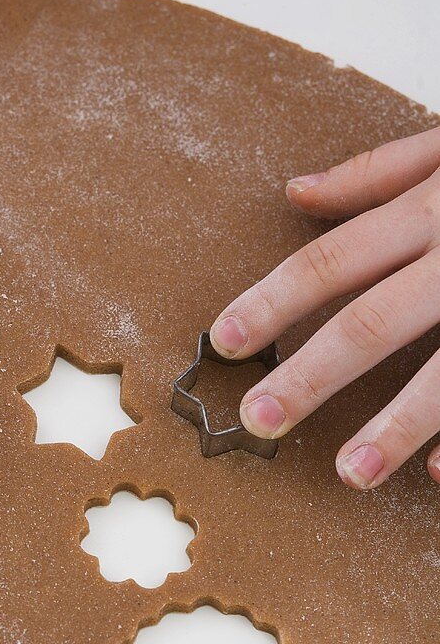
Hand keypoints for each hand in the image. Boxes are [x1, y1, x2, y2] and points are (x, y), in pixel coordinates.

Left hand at [209, 125, 439, 489]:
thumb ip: (380, 171)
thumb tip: (298, 190)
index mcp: (437, 208)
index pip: (333, 260)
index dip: (273, 302)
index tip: (224, 340)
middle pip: (374, 321)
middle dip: (311, 374)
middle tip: (258, 420)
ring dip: (397, 424)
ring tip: (348, 472)